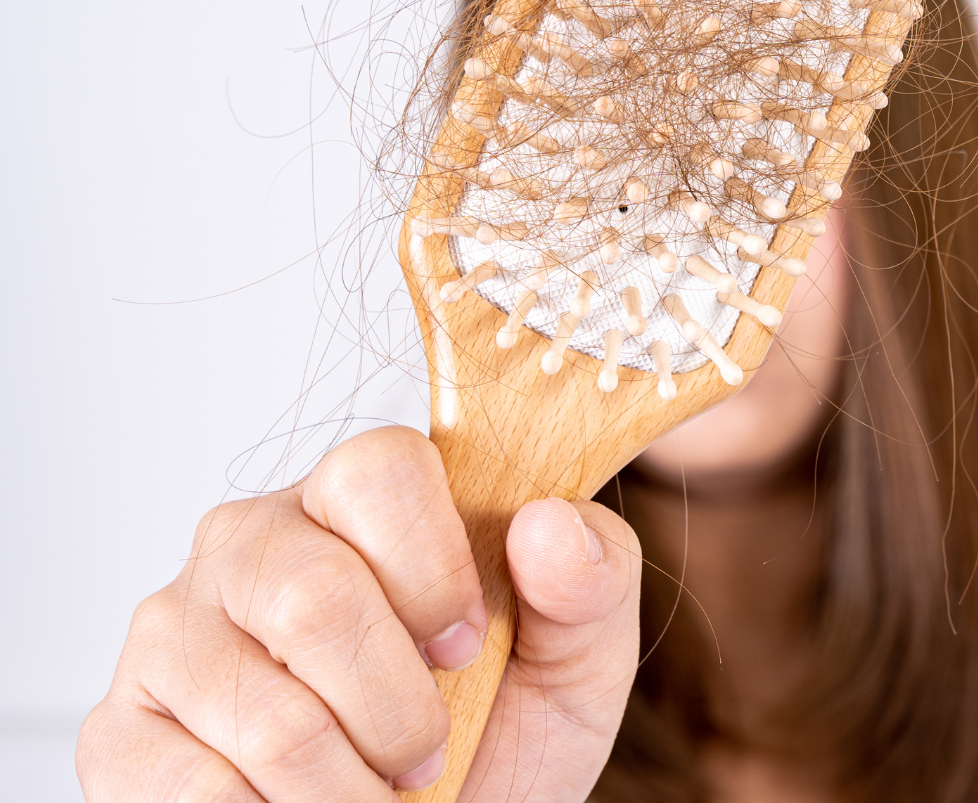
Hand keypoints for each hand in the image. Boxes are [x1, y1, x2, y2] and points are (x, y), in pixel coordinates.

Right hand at [76, 426, 640, 801]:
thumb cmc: (499, 724)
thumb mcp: (578, 656)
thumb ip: (592, 579)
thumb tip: (548, 525)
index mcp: (358, 497)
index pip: (378, 469)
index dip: (434, 568)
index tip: (470, 645)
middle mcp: (250, 541)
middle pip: (314, 597)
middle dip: (398, 708)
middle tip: (429, 750)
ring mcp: (173, 632)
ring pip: (267, 713)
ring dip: (351, 788)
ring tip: (380, 796)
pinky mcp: (122, 734)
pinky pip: (197, 791)